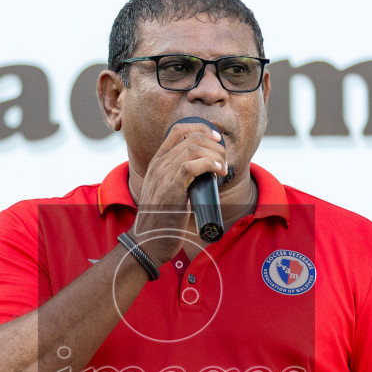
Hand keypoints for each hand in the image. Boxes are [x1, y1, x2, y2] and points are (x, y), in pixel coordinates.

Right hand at [130, 120, 225, 264]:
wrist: (147, 242)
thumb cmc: (161, 221)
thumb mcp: (166, 192)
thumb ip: (179, 179)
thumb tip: (205, 174)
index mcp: (157, 162)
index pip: (178, 130)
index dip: (201, 128)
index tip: (216, 139)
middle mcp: (158, 164)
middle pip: (191, 137)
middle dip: (214, 144)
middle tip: (224, 160)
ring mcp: (163, 175)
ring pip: (193, 148)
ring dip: (215, 154)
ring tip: (223, 168)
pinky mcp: (171, 188)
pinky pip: (191, 165)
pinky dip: (210, 164)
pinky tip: (218, 171)